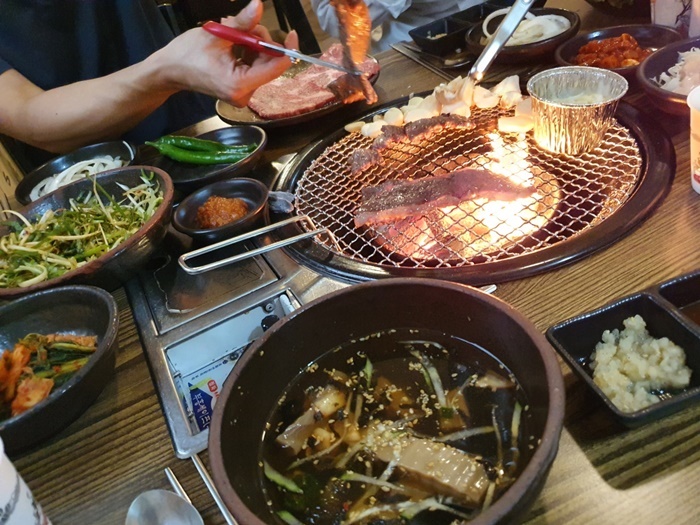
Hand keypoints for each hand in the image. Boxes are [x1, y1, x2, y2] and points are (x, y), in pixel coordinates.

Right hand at [150, 0, 297, 105]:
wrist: (170, 71)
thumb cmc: (187, 54)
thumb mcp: (217, 34)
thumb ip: (242, 23)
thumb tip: (259, 5)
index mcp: (239, 84)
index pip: (276, 67)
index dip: (285, 49)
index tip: (290, 33)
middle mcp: (244, 94)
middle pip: (269, 63)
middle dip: (260, 41)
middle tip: (241, 26)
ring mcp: (243, 93)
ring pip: (262, 63)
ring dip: (252, 44)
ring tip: (231, 34)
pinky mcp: (240, 90)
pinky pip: (254, 67)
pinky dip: (247, 52)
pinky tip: (232, 45)